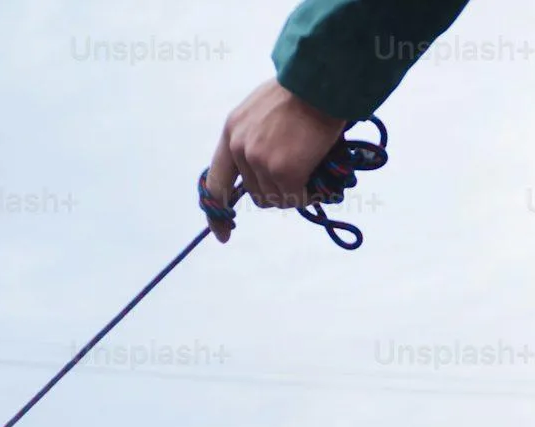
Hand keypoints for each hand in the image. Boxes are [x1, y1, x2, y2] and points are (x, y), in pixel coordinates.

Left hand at [202, 79, 344, 241]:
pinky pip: (296, 198)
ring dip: (295, 191)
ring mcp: (259, 161)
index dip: (217, 213)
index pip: (215, 183)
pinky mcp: (283, 171)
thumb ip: (252, 138)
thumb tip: (261, 172)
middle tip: (301, 174)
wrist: (319, 84)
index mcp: (231, 132)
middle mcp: (239, 148)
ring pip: (277, 199)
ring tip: (312, 168)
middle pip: (256, 194)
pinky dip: (310, 193)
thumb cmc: (299, 93)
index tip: (223, 233)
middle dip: (278, 191)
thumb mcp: (260, 111)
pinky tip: (319, 175)